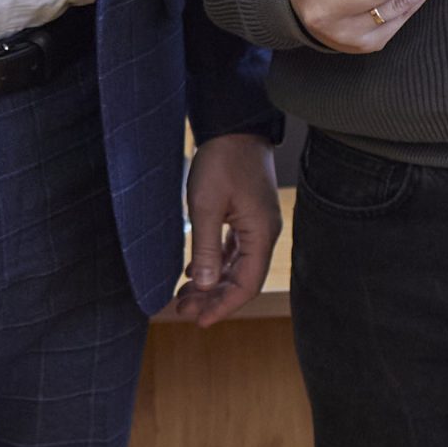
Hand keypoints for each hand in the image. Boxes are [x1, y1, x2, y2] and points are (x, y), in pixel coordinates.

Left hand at [175, 133, 281, 325]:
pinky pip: (234, 250)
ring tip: (185, 295)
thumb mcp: (206, 206)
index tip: (200, 320)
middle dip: (213, 298)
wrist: (234, 126)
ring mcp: (257, 225)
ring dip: (212, 282)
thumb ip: (206, 248)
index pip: (247, 284)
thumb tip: (206, 285)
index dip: (224, 306)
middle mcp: (264, 234)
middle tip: (182, 309)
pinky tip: (195, 271)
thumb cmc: (222, 161)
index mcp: (260, 234)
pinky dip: (216, 264)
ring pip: (237, 266)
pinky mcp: (248, 216)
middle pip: (242, 279)